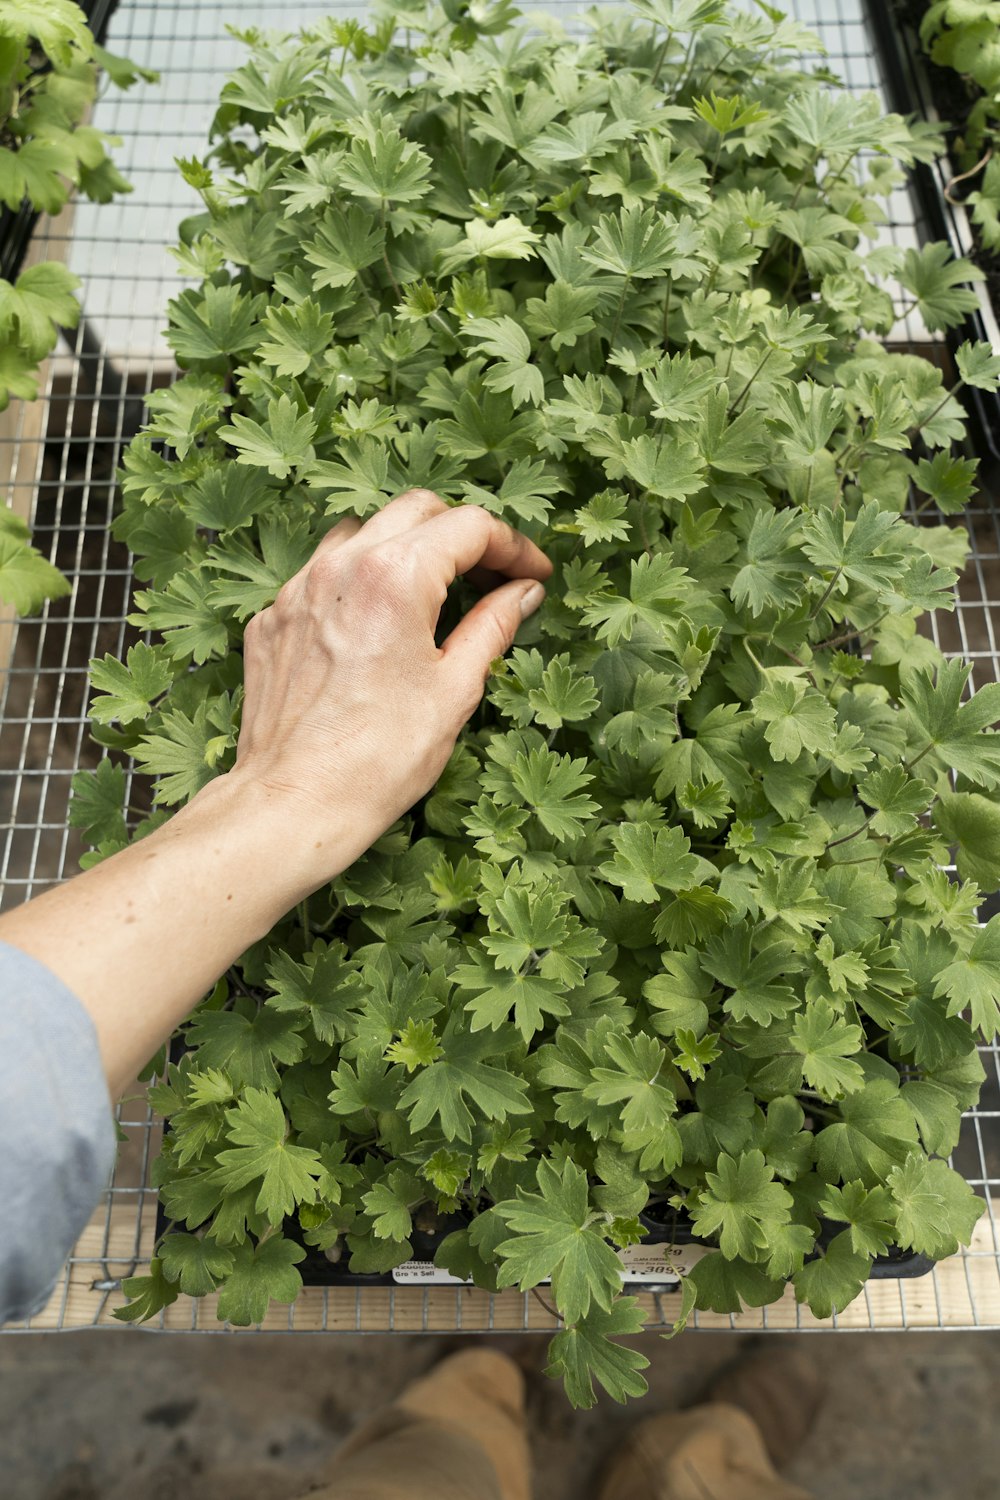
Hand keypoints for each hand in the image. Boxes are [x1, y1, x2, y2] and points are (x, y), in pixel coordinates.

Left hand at [231, 489, 551, 873]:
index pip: (469, 527)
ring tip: (433, 594)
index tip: (533, 575)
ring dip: (405, 549)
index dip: (513, 546)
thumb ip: (494, 626)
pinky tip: (376, 627)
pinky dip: (358, 584)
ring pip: (362, 533)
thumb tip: (522, 592)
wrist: (295, 804)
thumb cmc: (380, 758)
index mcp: (395, 576)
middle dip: (462, 535)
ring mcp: (297, 590)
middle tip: (492, 576)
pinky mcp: (272, 620)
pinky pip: (321, 576)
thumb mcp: (456, 690)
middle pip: (415, 511)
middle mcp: (340, 566)